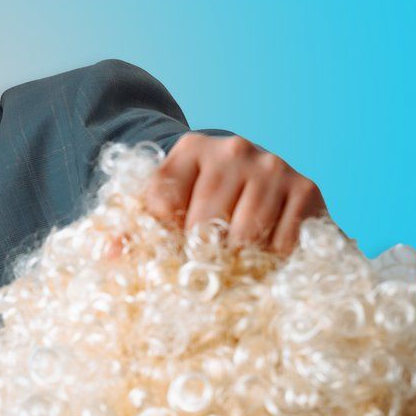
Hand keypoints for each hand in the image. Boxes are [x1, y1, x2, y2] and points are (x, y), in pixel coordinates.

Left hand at [142, 133, 330, 254]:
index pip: (164, 202)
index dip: (163, 235)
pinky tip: (263, 253)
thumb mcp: (159, 209)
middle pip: (204, 222)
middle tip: (202, 266)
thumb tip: (109, 256)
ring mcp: (273, 165)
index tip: (170, 245)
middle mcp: (233, 149)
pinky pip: (283, 241)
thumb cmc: (199, 202)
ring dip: (236, 258)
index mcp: (190, 149)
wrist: (253, 184)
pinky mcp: (306, 188)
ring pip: (245, 235)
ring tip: (231, 260)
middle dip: (199, 254)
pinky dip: (271, 258)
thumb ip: (128, 230)